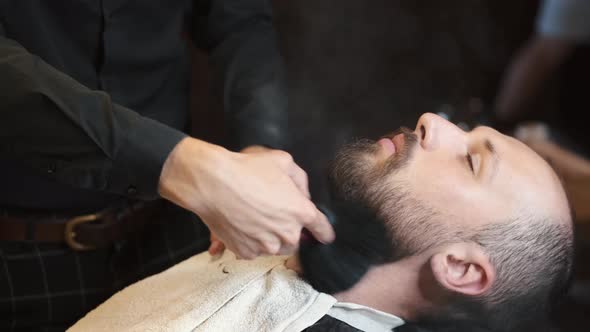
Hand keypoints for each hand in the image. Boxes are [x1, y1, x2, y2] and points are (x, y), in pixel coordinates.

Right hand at [159, 138, 334, 258]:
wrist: (212, 183)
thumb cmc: (247, 169)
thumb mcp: (282, 161)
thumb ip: (300, 179)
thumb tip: (302, 194)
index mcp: (301, 212)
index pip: (322, 229)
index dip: (325, 233)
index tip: (325, 236)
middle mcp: (287, 234)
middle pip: (295, 238)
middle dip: (288, 228)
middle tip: (271, 211)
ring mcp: (266, 246)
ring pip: (275, 246)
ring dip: (270, 236)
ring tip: (254, 216)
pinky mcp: (246, 252)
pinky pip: (254, 250)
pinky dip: (250, 241)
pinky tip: (241, 223)